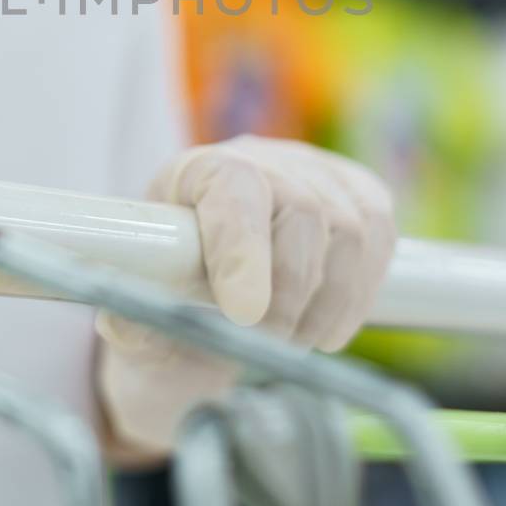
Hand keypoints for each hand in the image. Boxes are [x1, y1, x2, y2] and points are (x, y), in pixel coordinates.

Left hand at [96, 135, 395, 452]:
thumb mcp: (140, 323)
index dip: (242, 249)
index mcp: (194, 174)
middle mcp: (260, 158)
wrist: (210, 309)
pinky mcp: (360, 196)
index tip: (242, 314)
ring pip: (352, 231)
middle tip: (268, 347)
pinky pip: (381, 239)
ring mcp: (316, 172)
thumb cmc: (170, 315)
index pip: (231, 191)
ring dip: (328, 305)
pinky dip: (358, 296)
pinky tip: (326, 325)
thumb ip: (135, 322)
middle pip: (304, 212)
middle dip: (291, 297)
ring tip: (293, 342)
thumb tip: (125, 322)